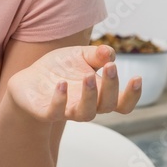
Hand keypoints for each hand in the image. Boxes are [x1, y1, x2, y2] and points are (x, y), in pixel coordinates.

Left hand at [7, 44, 140, 122]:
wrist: (29, 78)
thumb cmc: (60, 68)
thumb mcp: (79, 55)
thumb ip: (96, 55)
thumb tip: (109, 53)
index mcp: (99, 94)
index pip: (122, 104)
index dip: (132, 95)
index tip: (137, 77)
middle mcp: (86, 106)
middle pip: (107, 106)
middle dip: (111, 87)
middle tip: (110, 67)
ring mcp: (67, 111)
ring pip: (85, 114)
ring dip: (90, 96)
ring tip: (88, 76)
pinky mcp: (46, 112)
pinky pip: (55, 112)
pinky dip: (60, 100)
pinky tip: (61, 84)